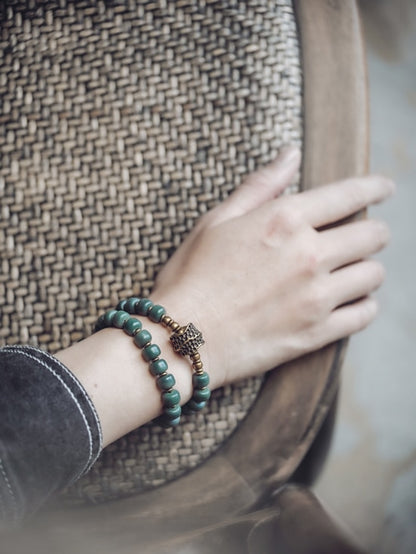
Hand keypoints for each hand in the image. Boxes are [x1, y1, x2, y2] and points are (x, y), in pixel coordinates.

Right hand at [153, 147, 393, 388]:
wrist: (181, 339)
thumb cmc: (192, 277)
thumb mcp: (216, 221)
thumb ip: (260, 186)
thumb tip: (290, 153)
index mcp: (283, 220)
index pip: (349, 195)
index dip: (375, 188)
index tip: (385, 188)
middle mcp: (308, 255)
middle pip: (372, 236)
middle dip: (373, 232)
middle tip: (364, 237)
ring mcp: (316, 296)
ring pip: (373, 275)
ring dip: (367, 269)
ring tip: (351, 272)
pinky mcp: (316, 333)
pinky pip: (364, 315)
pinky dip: (363, 306)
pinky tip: (349, 303)